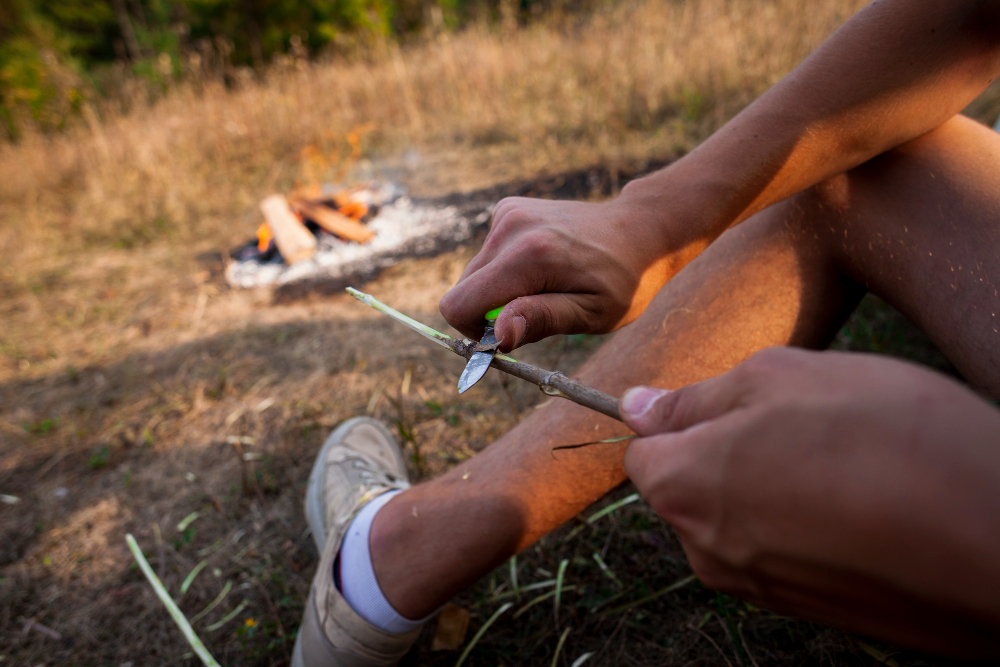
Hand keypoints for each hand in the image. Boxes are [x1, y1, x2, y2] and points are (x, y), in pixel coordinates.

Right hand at [439, 193, 700, 349]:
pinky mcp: (509, 208)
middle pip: (464, 290)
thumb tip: (497, 334)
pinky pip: (489, 255)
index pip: (459, 304)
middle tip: (538, 312)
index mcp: (529, 256)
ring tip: (547, 286)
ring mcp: (507, 213)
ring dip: (502, 290)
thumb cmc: (623, 281)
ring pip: (476, 274)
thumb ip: (542, 320)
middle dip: (491, 311)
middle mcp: (511, 227)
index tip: (510, 336)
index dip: (475, 330)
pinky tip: (544, 266)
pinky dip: (508, 269)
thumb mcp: (592, 313)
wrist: (640, 231)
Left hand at [620, 348, 999, 654]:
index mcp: (683, 488)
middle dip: (730, 450)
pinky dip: (809, 524)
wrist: (998, 542)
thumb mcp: (780, 378)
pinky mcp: (810, 611)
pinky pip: (785, 552)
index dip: (681, 418)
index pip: (642, 451)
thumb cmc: (887, 439)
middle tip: (805, 422)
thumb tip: (638, 407)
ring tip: (847, 460)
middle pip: (690, 487)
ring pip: (740, 518)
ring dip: (775, 485)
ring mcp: (759, 590)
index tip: (734, 403)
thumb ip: (696, 398)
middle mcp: (706, 551)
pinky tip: (865, 500)